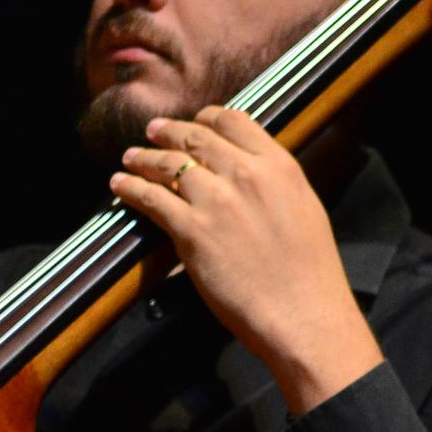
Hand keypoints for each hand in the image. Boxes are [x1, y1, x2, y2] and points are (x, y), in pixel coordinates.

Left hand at [109, 105, 383, 414]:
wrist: (303, 315)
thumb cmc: (310, 275)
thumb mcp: (305, 210)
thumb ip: (276, 184)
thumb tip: (254, 175)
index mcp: (279, 167)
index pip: (235, 121)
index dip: (208, 117)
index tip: (195, 121)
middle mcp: (246, 175)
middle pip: (196, 137)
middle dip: (169, 131)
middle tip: (153, 132)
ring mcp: (216, 201)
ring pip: (168, 163)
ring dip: (144, 157)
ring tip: (130, 158)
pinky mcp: (191, 231)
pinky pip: (151, 198)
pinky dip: (131, 188)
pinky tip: (120, 185)